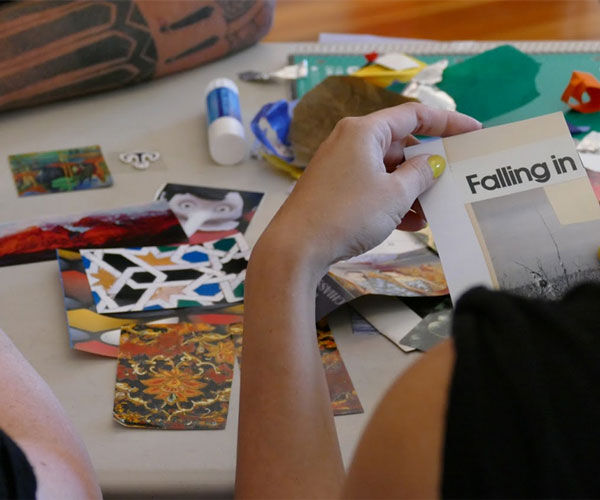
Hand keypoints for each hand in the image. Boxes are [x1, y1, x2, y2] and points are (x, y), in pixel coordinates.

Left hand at [259, 103, 480, 272]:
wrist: (296, 248)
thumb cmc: (347, 214)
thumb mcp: (394, 194)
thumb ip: (420, 174)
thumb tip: (433, 163)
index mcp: (364, 131)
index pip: (414, 115)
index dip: (447, 121)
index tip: (473, 131)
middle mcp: (350, 142)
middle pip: (400, 145)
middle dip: (426, 167)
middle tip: (452, 182)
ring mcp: (340, 166)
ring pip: (386, 171)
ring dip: (411, 190)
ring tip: (434, 211)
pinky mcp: (333, 189)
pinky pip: (371, 187)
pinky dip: (391, 201)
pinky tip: (412, 223)